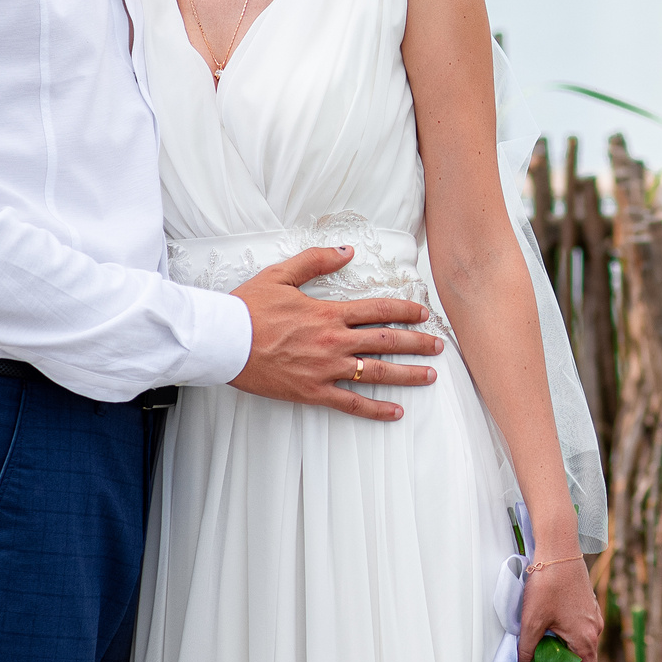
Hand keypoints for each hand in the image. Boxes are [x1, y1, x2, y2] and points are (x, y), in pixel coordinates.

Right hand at [229, 246, 442, 420]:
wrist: (223, 341)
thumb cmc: (249, 308)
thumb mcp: (282, 274)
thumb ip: (317, 260)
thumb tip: (347, 250)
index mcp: (329, 313)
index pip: (379, 309)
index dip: (406, 311)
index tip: (423, 314)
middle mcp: (334, 341)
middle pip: (386, 341)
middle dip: (417, 343)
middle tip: (438, 346)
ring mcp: (325, 369)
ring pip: (376, 373)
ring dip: (407, 375)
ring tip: (429, 376)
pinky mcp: (312, 392)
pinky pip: (351, 403)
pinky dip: (375, 409)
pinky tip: (396, 411)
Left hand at [519, 552, 604, 661]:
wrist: (559, 549)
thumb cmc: (548, 583)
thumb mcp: (532, 621)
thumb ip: (527, 650)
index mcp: (586, 639)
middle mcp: (594, 630)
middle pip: (583, 659)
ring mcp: (593, 616)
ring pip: (580, 642)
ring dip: (564, 649)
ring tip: (543, 652)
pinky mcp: (587, 605)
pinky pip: (580, 628)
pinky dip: (567, 634)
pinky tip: (550, 629)